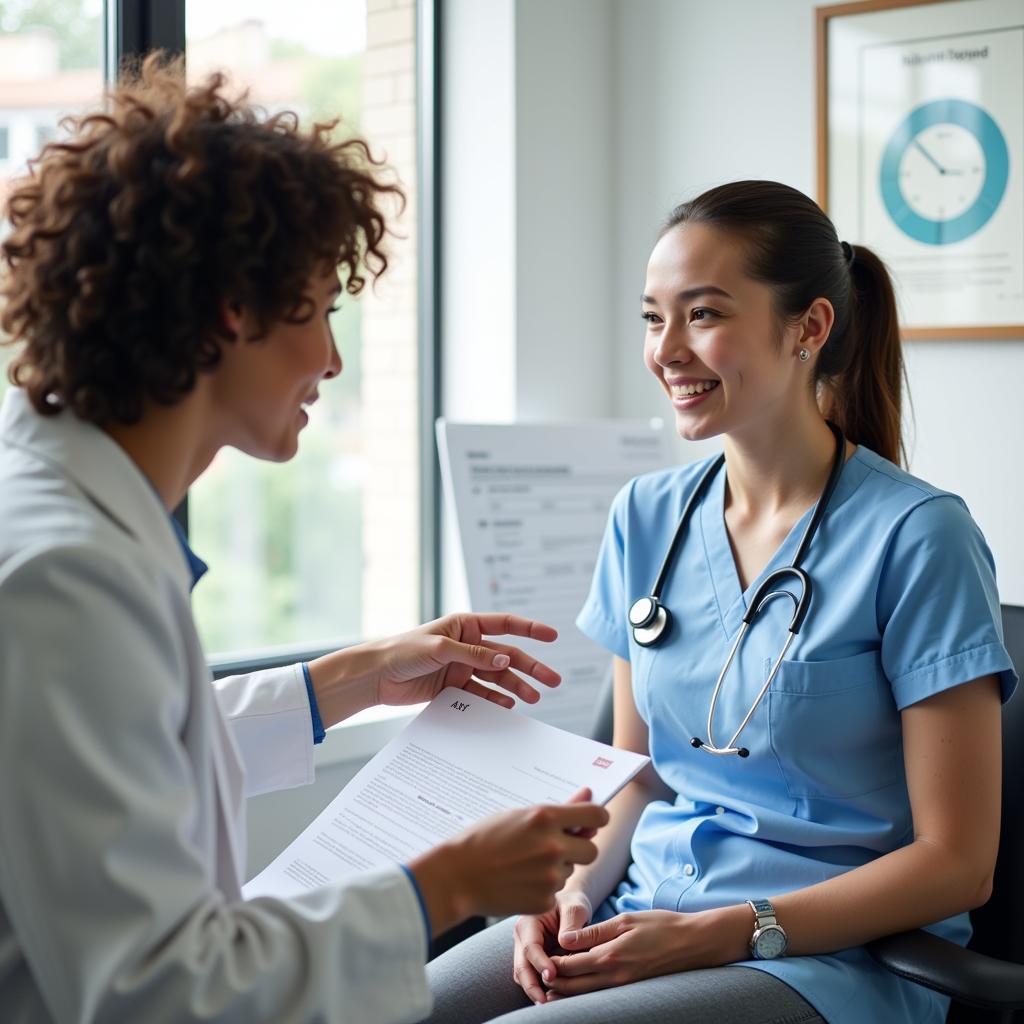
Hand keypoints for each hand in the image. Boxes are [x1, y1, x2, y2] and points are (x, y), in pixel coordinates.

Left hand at [367, 612, 561, 707]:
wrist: (376, 676)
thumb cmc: (402, 651)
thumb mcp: (440, 647)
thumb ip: (474, 654)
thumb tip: (506, 657)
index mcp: (465, 626)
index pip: (505, 624)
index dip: (531, 629)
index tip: (553, 635)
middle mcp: (468, 645)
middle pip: (508, 655)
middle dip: (531, 667)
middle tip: (552, 680)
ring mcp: (463, 667)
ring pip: (498, 677)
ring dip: (516, 687)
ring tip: (534, 698)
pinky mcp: (455, 687)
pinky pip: (482, 693)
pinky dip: (495, 699)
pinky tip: (508, 706)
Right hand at [409, 788, 607, 938]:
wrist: (456, 877)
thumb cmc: (483, 839)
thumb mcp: (519, 816)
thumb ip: (559, 810)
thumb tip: (588, 795)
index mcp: (546, 818)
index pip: (597, 816)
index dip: (597, 819)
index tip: (592, 823)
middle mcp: (553, 846)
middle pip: (592, 850)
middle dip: (580, 849)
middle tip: (558, 848)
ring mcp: (550, 876)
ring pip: (570, 871)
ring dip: (557, 868)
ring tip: (524, 864)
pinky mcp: (544, 901)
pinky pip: (555, 892)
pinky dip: (543, 889)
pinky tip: (519, 882)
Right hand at [512, 888, 592, 1004]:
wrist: (569, 904)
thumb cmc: (572, 904)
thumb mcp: (575, 907)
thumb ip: (571, 924)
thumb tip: (565, 943)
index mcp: (529, 922)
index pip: (530, 947)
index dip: (540, 963)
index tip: (551, 976)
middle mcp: (522, 937)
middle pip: (521, 965)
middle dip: (530, 985)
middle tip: (543, 1001)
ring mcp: (525, 950)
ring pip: (523, 974)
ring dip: (534, 989)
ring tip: (548, 1003)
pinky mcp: (532, 960)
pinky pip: (532, 976)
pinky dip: (540, 987)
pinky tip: (552, 996)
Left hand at [543, 909, 730, 997]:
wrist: (691, 943)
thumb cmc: (659, 925)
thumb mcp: (624, 920)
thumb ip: (593, 932)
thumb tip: (564, 938)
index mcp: (609, 956)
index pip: (568, 966)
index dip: (549, 962)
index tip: (536, 953)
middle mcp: (614, 977)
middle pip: (572, 987)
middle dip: (552, 981)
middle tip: (535, 972)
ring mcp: (622, 985)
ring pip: (584, 995)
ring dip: (565, 990)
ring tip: (547, 982)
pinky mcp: (629, 987)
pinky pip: (599, 993)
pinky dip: (583, 989)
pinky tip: (575, 982)